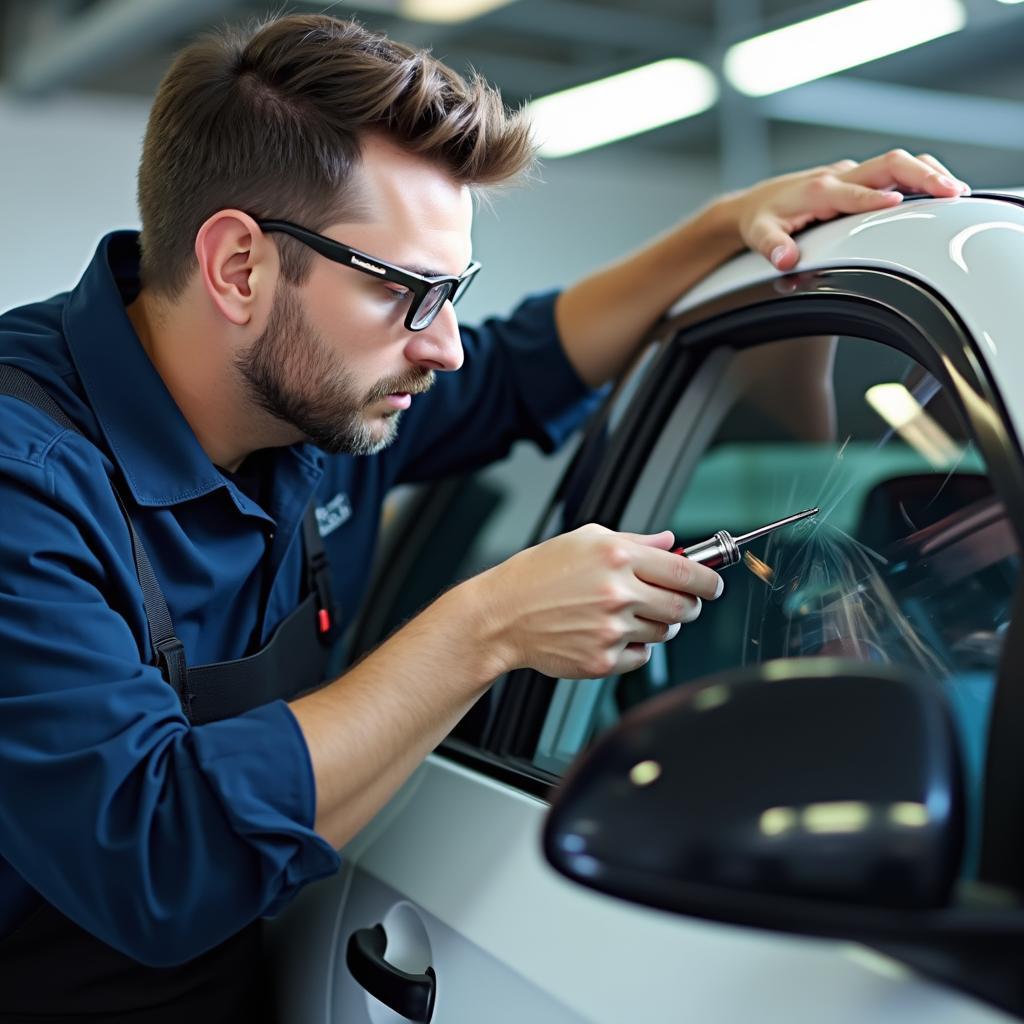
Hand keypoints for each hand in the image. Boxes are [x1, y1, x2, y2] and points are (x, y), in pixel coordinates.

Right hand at [475, 524, 722, 679]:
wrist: (503, 615)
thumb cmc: (538, 575)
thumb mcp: (584, 540)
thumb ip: (635, 541)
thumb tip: (670, 543)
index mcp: (617, 557)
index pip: (686, 571)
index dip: (709, 580)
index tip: (712, 584)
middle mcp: (617, 593)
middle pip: (685, 607)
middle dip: (690, 605)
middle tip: (679, 602)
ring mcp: (611, 629)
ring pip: (664, 633)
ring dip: (658, 625)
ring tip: (629, 615)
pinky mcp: (602, 660)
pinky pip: (641, 657)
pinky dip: (635, 648)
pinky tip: (610, 633)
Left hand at [728, 150, 970, 270]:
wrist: (756, 203)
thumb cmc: (762, 219)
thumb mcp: (759, 235)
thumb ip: (773, 246)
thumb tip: (785, 260)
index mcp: (819, 190)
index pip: (853, 193)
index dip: (874, 198)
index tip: (899, 203)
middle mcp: (839, 177)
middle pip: (888, 165)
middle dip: (921, 176)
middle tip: (951, 191)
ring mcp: (852, 175)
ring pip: (896, 163)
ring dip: (927, 173)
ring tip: (956, 191)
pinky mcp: (858, 178)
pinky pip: (894, 171)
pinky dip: (920, 176)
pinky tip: (940, 189)